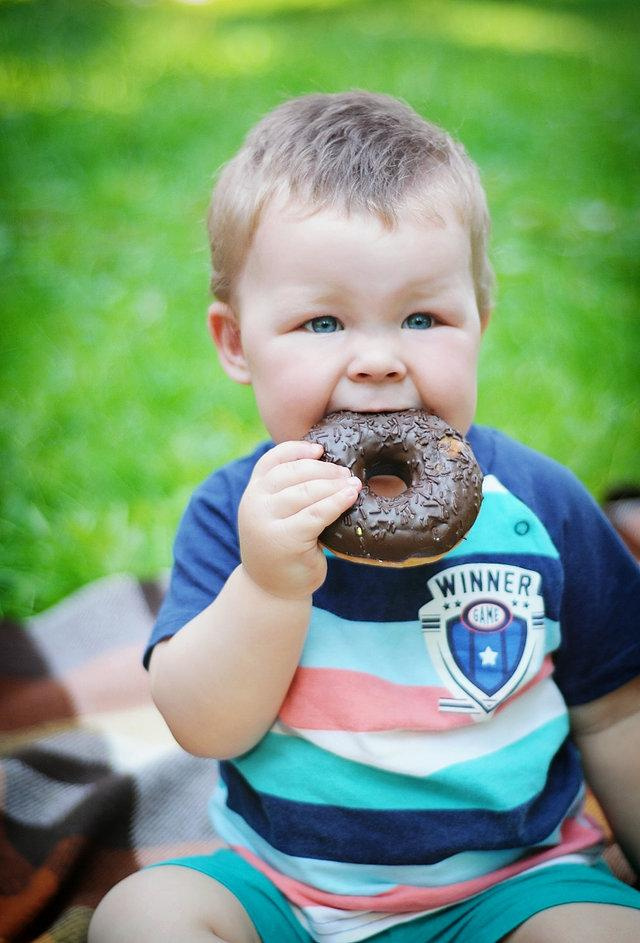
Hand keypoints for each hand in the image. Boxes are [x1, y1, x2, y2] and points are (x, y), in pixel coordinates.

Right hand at [238, 440, 360, 599]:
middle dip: (324, 470)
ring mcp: (265, 522)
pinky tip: (351, 497)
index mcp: (253, 492)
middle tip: (347, 473)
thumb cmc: (284, 547)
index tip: (321, 449)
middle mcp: (254, 503)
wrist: (272, 589)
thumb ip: (290, 490)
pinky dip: (336, 503)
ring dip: (334, 485)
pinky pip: (315, 514)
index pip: (272, 460)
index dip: (297, 450)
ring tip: (354, 484)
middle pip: (292, 473)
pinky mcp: (284, 539)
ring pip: (305, 492)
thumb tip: (327, 461)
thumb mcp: (278, 514)